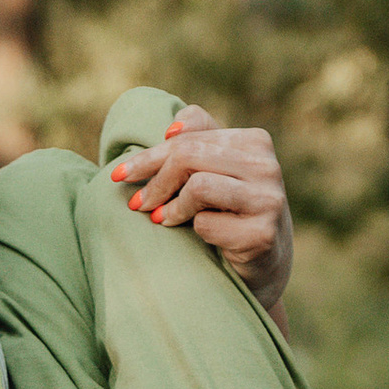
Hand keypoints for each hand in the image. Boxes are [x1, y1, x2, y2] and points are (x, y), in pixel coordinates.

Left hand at [106, 104, 295, 316]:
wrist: (265, 262)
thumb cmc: (230, 210)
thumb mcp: (216, 168)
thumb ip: (197, 136)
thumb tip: (171, 127)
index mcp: (255, 141)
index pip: (189, 137)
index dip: (148, 156)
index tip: (119, 176)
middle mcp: (267, 166)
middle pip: (188, 157)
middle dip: (155, 182)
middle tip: (136, 204)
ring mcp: (269, 200)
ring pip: (198, 187)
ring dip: (172, 207)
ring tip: (163, 219)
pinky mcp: (262, 234)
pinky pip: (207, 224)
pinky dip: (194, 231)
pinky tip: (198, 238)